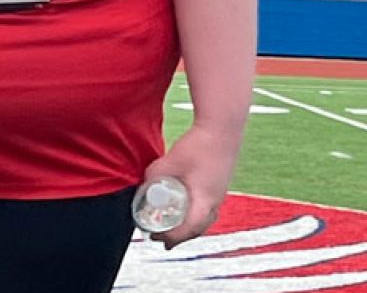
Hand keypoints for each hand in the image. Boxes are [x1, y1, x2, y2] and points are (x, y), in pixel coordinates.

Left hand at [140, 123, 241, 249]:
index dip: (170, 236)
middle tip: (163, 240)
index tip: (155, 235)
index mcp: (204, 200)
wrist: (224, 126)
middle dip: (180, 237)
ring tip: (175, 228)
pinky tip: (189, 207)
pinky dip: (198, 215)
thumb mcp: (170, 161)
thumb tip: (143, 187)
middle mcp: (216, 201)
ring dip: (190, 227)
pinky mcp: (221, 183)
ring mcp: (221, 192)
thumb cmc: (199, 144)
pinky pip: (210, 208)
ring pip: (206, 219)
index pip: (187, 229)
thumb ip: (154, 175)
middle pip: (198, 229)